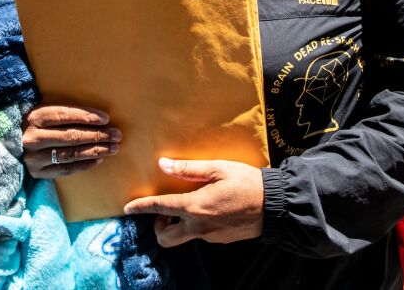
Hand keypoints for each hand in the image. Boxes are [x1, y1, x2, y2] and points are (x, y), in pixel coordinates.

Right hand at [22, 105, 120, 178]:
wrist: (10, 145)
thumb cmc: (34, 125)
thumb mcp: (43, 113)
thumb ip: (64, 114)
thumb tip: (98, 118)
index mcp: (35, 118)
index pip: (65, 115)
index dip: (87, 117)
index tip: (106, 118)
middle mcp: (33, 138)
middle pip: (71, 137)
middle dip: (97, 135)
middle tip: (116, 135)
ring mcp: (34, 157)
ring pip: (70, 154)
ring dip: (95, 151)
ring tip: (112, 148)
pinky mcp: (37, 172)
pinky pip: (66, 169)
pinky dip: (84, 165)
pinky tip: (98, 159)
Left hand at [123, 158, 263, 247]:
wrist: (277, 206)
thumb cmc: (248, 183)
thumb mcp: (218, 169)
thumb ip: (188, 169)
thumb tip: (163, 164)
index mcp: (195, 206)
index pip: (159, 208)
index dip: (140, 207)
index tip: (127, 207)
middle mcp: (199, 226)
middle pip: (166, 237)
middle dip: (159, 226)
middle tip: (166, 211)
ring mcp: (210, 236)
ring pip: (184, 237)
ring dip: (179, 225)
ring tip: (192, 205)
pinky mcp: (220, 240)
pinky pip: (201, 235)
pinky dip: (198, 225)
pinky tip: (212, 209)